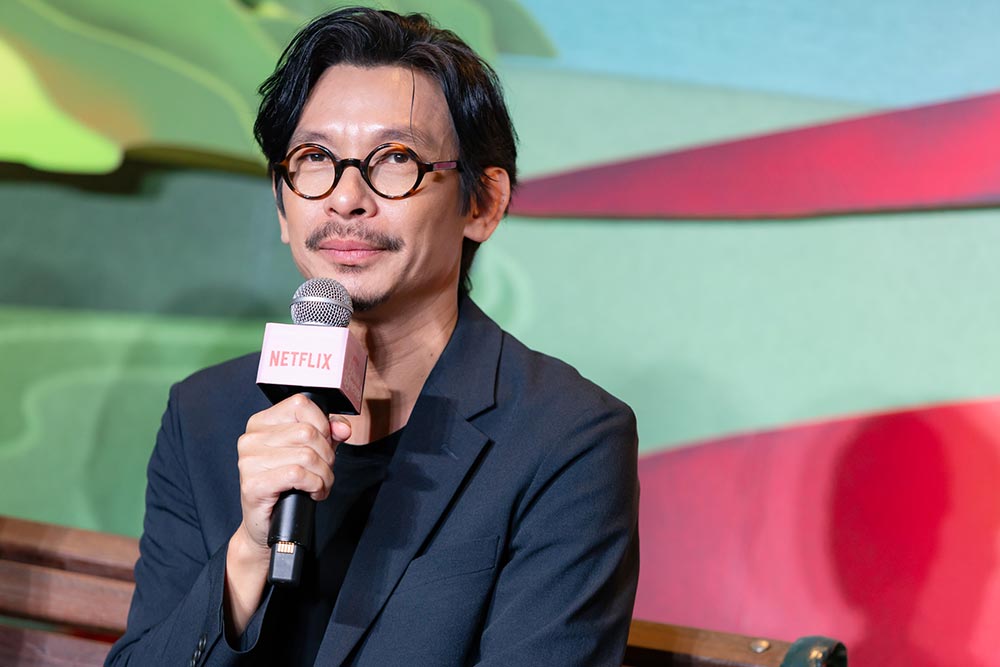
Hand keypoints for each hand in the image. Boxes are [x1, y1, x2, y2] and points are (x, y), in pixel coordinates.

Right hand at [224, 394, 351, 637]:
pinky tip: (313, 493)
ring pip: (306, 454)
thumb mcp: (310, 452)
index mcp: (261, 422)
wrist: (265, 525)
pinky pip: (298, 474)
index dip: (323, 424)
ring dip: (324, 474)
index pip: (301, 404)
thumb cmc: (287, 485)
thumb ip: (327, 433)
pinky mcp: (253, 484)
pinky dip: (315, 485)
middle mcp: (250, 438)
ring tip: (320, 485)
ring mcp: (249, 461)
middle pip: (308, 432)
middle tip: (325, 472)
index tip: (327, 443)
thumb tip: (343, 428)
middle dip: (327, 455)